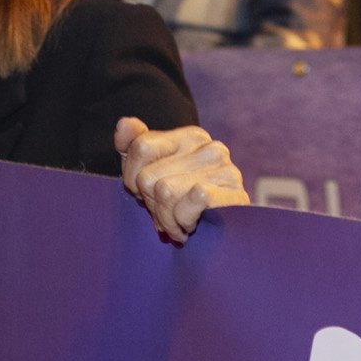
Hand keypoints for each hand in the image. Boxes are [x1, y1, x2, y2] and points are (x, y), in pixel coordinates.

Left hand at [115, 118, 246, 242]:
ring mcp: (226, 170)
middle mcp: (210, 147)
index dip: (132, 178)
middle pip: (149, 176)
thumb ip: (134, 145)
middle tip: (164, 213)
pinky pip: (193, 200)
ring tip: (176, 223)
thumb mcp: (150, 172)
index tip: (144, 193)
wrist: (224, 236)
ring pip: (165, 191)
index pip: (141, 147)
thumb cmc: (182, 204)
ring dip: (165, 218)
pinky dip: (183, 221)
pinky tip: (189, 227)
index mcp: (190, 137)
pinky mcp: (236, 194)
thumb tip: (124, 124)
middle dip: (150, 204)